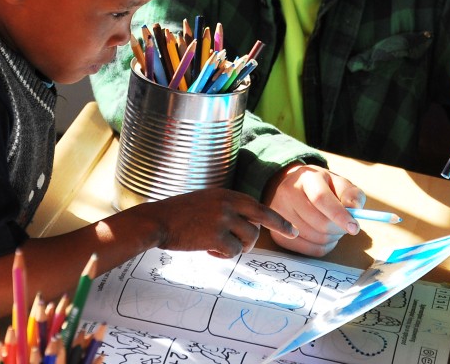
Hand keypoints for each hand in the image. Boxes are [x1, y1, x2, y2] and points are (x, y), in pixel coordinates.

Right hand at [149, 188, 297, 257]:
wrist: (157, 221)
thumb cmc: (178, 215)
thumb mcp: (206, 201)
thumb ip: (226, 208)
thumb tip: (247, 224)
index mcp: (226, 194)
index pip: (258, 206)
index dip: (277, 219)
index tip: (292, 229)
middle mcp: (228, 204)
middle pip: (263, 219)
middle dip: (277, 228)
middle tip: (292, 234)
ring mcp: (223, 219)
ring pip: (249, 239)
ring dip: (240, 247)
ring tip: (221, 247)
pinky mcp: (215, 236)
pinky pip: (233, 252)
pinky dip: (223, 256)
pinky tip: (209, 251)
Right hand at [262, 164, 365, 256]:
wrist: (294, 188)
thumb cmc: (322, 187)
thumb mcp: (339, 183)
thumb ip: (351, 194)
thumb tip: (355, 208)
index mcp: (306, 177)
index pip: (321, 198)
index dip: (339, 215)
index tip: (354, 227)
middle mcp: (288, 192)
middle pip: (319, 223)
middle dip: (339, 229)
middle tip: (346, 226)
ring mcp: (279, 214)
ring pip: (315, 238)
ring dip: (332, 239)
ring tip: (333, 228)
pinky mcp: (277, 233)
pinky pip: (307, 250)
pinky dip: (322, 248)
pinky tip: (324, 237)